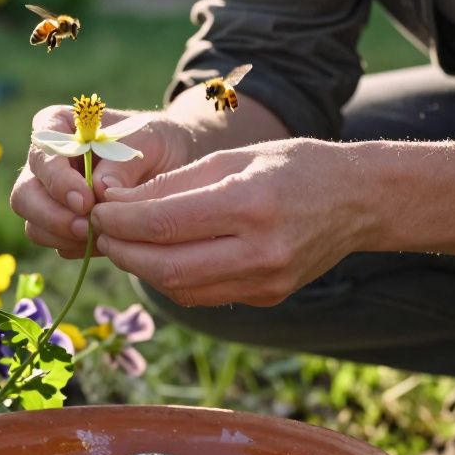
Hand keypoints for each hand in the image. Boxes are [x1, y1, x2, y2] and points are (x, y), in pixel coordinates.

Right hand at [9, 105, 193, 257]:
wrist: (170, 167)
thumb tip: (100, 190)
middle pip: (24, 195)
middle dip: (53, 216)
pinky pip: (55, 244)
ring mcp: (48, 197)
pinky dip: (78, 248)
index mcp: (58, 127)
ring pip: (34, 225)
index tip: (85, 201)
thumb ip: (123, 161)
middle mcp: (45, 163)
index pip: (41, 152)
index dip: (56, 180)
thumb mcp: (149, 140)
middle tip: (88, 228)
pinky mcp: (60, 225)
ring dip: (64, 237)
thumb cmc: (154, 143)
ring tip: (102, 236)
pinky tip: (106, 240)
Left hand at [91, 139, 371, 305]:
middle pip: (165, 266)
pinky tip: (159, 257)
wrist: (358, 200)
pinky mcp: (267, 296)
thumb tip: (116, 202)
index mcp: (250, 204)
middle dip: (122, 251)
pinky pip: (204, 295)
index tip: (96, 211)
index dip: (120, 221)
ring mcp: (266, 281)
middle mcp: (260, 250)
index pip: (164, 223)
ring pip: (180, 289)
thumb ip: (173, 184)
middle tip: (99, 233)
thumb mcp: (232, 158)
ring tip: (123, 244)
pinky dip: (172, 278)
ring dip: (141, 269)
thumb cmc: (291, 166)